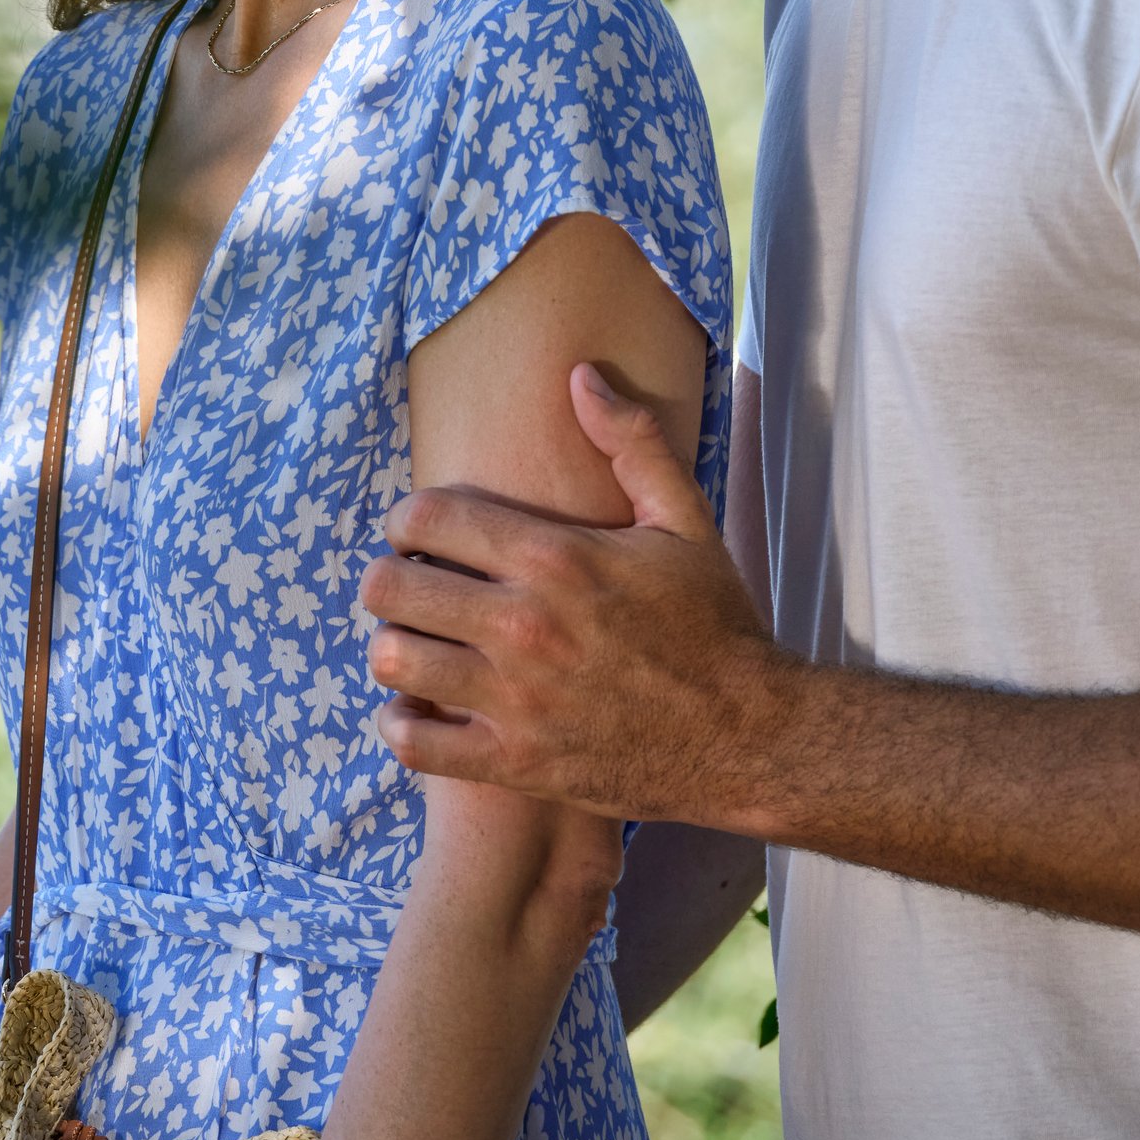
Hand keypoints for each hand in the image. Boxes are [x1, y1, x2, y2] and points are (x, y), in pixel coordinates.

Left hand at [362, 363, 788, 821]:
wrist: (750, 737)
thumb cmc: (715, 624)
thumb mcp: (686, 521)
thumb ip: (632, 442)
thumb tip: (581, 374)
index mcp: (556, 558)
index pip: (428, 516)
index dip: (407, 518)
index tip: (419, 531)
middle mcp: (525, 625)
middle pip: (391, 587)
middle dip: (389, 578)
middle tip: (411, 586)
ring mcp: (516, 700)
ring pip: (393, 660)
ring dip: (392, 647)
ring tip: (415, 643)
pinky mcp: (517, 764)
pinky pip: (416, 745)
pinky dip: (402, 725)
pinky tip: (420, 709)